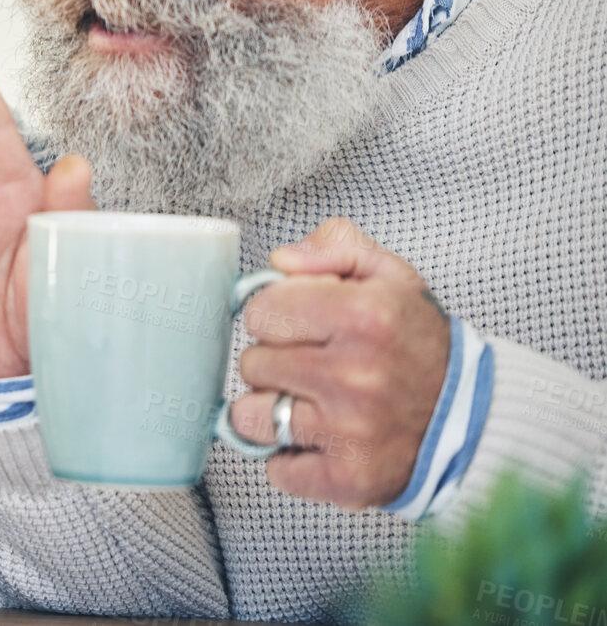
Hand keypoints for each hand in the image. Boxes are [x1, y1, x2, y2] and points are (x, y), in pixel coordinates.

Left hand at [229, 217, 450, 508]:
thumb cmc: (419, 344)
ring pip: (251, 417)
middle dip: (275, 360)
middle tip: (313, 363)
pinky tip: (320, 440)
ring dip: (271, 410)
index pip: (259, 311)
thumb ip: (334, 246)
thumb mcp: (389, 276)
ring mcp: (350, 433)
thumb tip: (280, 261)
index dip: (275, 314)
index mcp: (363, 317)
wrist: (475, 416)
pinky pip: (277, 470)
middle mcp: (355, 376)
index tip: (299, 323)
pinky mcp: (349, 479)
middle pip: (252, 363)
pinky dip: (290, 458)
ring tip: (308, 402)